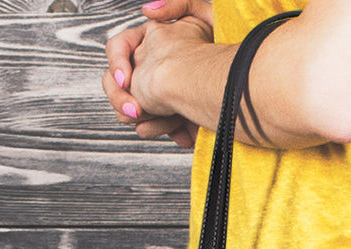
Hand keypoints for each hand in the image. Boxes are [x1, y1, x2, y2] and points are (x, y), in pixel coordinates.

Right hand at [103, 0, 213, 147]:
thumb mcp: (203, 16)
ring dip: (148, 119)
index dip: (117, 63)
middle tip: (136, 112)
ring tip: (169, 123)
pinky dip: (166, 131)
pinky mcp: (168, 117)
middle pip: (115, 86)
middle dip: (123, 100)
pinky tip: (183, 134)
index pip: (117, 48)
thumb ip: (177, 5)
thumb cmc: (224, 52)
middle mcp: (149, 69)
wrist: (234, 89)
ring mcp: (155, 95)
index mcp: (152, 43)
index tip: (127, 81)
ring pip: (130, 111)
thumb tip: (147, 11)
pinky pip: (152, 128)